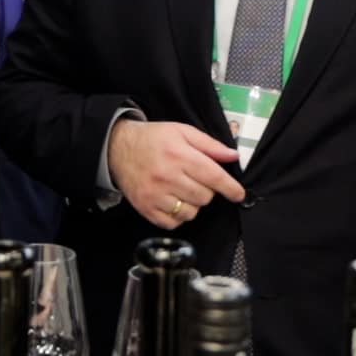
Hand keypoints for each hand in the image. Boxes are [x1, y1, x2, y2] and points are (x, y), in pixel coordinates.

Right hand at [105, 119, 243, 229]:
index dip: (230, 188)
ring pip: (191, 212)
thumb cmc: (153, 139)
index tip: (238, 194)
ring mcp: (155, 195)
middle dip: (207, 190)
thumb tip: (232, 156)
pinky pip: (174, 223)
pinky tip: (173, 201)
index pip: (213, 177)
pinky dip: (178, 215)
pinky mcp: (146, 209)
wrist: (117, 148)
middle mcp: (167, 177)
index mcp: (178, 155)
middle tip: (196, 180)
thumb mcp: (182, 132)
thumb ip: (209, 145)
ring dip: (193, 204)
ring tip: (183, 190)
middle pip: (204, 197)